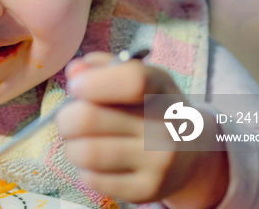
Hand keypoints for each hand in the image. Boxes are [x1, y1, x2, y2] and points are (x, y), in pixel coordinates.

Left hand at [55, 52, 227, 207]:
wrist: (192, 151)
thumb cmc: (153, 107)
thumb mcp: (140, 77)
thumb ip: (104, 68)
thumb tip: (74, 72)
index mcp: (160, 89)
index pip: (131, 80)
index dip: (92, 82)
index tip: (76, 87)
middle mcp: (164, 127)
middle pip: (89, 118)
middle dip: (66, 117)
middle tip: (69, 118)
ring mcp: (158, 162)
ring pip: (85, 152)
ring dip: (71, 145)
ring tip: (80, 140)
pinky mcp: (146, 190)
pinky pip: (92, 179)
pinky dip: (83, 168)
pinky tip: (97, 161)